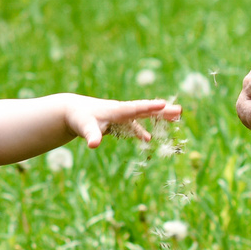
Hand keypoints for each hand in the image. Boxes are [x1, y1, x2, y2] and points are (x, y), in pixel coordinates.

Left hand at [61, 95, 178, 146]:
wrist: (70, 112)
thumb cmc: (78, 118)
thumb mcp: (84, 127)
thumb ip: (91, 135)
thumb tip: (93, 145)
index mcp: (117, 110)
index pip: (136, 108)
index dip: (150, 107)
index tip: (164, 104)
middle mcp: (122, 111)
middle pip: (145, 111)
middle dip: (162, 111)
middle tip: (180, 110)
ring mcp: (120, 117)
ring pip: (142, 117)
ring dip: (157, 118)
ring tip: (175, 118)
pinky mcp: (116, 123)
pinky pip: (133, 126)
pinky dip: (141, 131)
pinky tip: (148, 139)